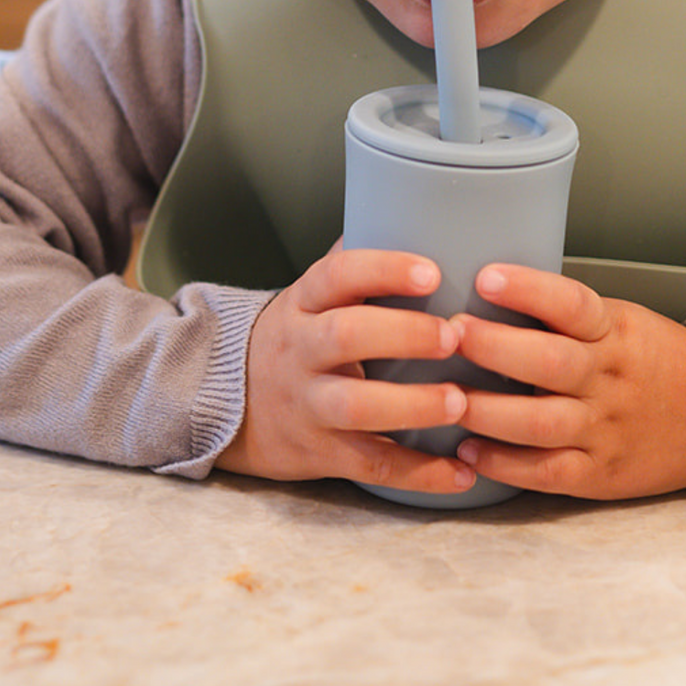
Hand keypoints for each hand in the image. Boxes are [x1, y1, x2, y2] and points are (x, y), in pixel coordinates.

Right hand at [215, 244, 476, 495]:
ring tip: (461, 403)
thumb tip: (415, 211)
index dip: (383, 270)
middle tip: (454, 336)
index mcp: (304, 303)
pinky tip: (463, 472)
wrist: (223, 402)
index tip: (431, 272)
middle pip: (344, 336)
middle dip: (403, 335)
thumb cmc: (293, 340)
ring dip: (412, 406)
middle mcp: (301, 349)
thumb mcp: (310, 296)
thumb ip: (356, 265)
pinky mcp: (319, 452)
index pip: (336, 275)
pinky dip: (420, 474)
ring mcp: (307, 403)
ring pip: (354, 406)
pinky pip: (370, 464)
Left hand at [453, 265, 685, 499]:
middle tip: (449, 334)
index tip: (485, 276)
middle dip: (494, 348)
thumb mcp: (619, 321)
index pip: (572, 303)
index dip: (528, 289)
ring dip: (487, 410)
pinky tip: (468, 451)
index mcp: (613, 332)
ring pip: (541, 423)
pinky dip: (504, 464)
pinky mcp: (598, 473)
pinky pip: (547, 471)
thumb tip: (484, 289)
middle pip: (549, 363)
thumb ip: (563, 314)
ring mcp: (604, 429)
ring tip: (444, 396)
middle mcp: (608, 379)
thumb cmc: (651, 360)